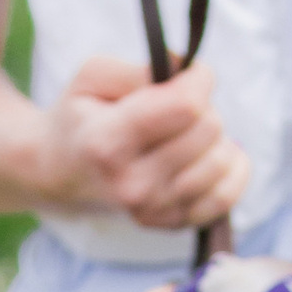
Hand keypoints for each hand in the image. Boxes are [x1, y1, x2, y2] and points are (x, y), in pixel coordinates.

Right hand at [33, 54, 248, 234]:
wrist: (61, 170)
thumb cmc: (82, 116)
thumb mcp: (94, 76)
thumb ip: (140, 69)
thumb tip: (186, 70)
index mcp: (107, 143)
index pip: (187, 106)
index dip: (199, 79)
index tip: (189, 73)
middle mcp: (130, 184)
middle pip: (208, 129)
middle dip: (202, 107)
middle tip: (176, 108)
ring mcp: (152, 209)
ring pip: (222, 159)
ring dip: (214, 138)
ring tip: (185, 133)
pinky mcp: (170, 223)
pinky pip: (227, 196)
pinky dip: (231, 170)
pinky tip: (210, 155)